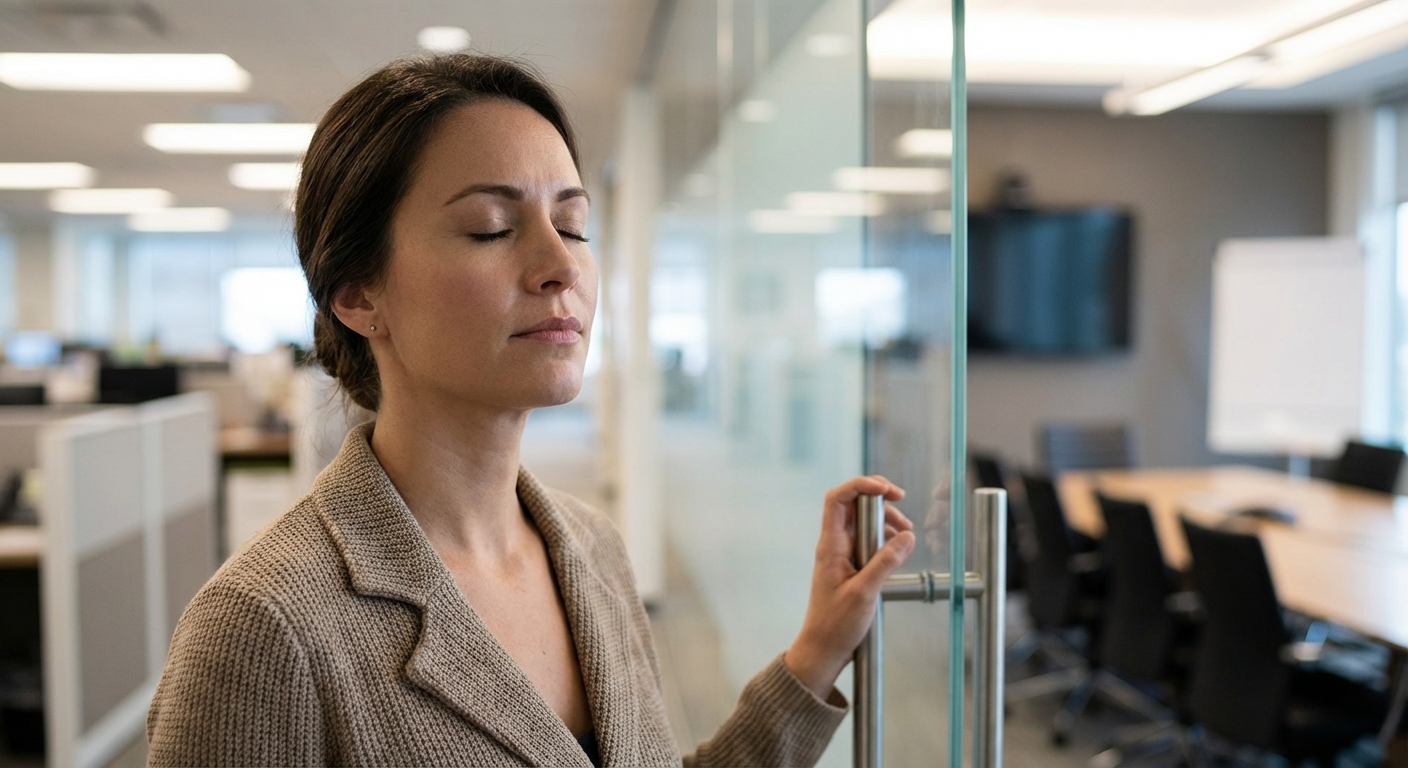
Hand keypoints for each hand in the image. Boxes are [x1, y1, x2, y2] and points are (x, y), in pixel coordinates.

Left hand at [783, 475, 914, 699]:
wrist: (823, 649)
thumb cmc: (836, 625)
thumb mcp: (865, 592)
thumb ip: (885, 562)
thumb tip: (906, 536)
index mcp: (829, 545)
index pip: (837, 498)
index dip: (861, 486)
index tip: (887, 491)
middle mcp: (833, 545)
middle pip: (853, 506)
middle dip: (880, 502)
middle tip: (903, 511)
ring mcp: (841, 555)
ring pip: (863, 524)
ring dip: (885, 522)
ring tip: (906, 535)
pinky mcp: (850, 566)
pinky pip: (867, 542)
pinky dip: (884, 540)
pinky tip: (898, 551)